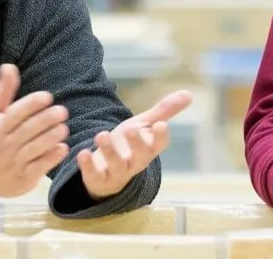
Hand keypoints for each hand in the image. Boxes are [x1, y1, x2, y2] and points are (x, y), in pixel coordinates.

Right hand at [0, 64, 69, 204]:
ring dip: (51, 137)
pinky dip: (52, 158)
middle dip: (46, 120)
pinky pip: (40, 167)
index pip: (15, 114)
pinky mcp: (25, 177)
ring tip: (64, 128)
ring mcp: (15, 162)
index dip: (31, 104)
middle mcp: (6, 144)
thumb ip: (3, 91)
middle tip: (62, 111)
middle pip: (28, 130)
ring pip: (35, 148)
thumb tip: (9, 66)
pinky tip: (63, 148)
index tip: (47, 97)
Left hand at [77, 90, 192, 200]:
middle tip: (130, 129)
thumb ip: (165, 111)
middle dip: (136, 143)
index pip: (159, 145)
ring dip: (109, 151)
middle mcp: (135, 162)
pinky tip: (83, 153)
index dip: (161, 137)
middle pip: (140, 156)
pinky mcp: (98, 179)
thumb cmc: (129, 144)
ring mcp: (117, 173)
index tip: (161, 125)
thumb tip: (189, 94)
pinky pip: (94, 175)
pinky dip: (88, 165)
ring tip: (101, 135)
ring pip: (117, 166)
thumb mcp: (144, 125)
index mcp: (148, 148)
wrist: (106, 170)